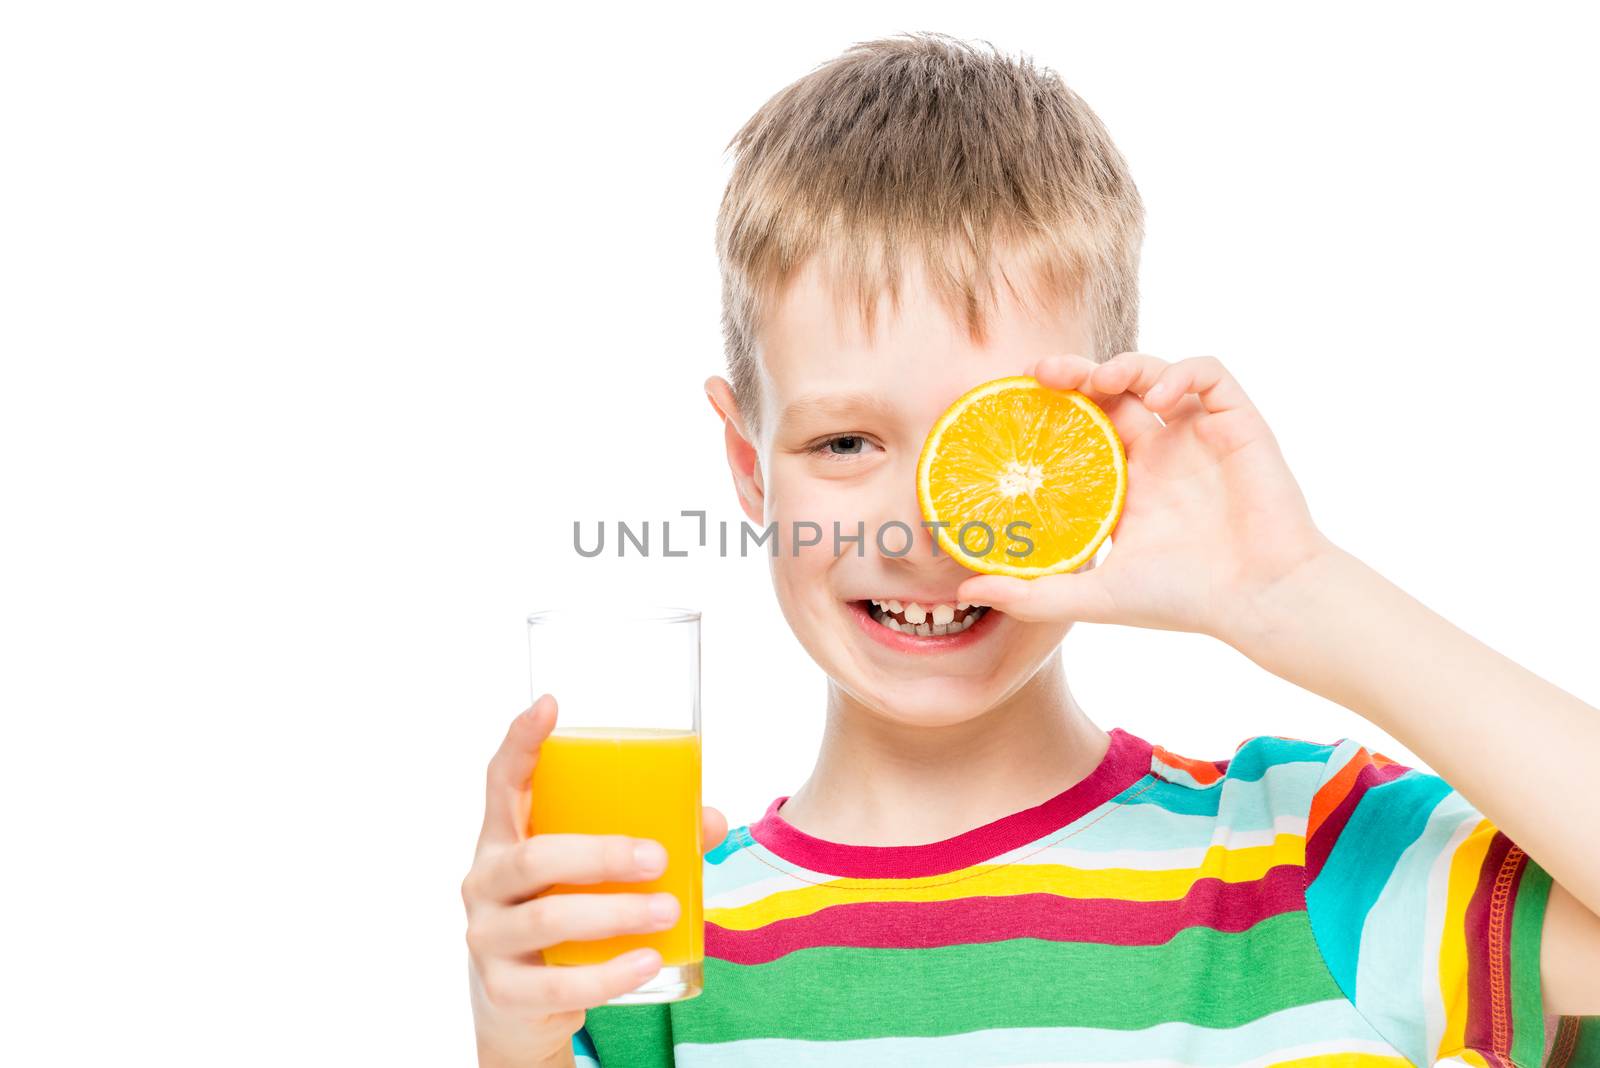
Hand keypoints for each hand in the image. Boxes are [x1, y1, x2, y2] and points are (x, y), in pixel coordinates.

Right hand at [463, 694, 728, 1066]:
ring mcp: (488, 936)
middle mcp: (485, 880)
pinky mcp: (504, 989)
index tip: (550, 704)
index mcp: (505, 836)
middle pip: (534, 857)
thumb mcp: (592, 873)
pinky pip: (555, 985)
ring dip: (614, 913)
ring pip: (546, 920)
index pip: (502, 781)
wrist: (523, 1004)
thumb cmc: (566, 910)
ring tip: (669, 911)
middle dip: (600, 854)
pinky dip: (607, 975)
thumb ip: (648, 841)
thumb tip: (710, 822)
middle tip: (658, 858)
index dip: (521, 742)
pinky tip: (648, 963)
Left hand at [955, 352, 1339, 647]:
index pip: (1081, 428)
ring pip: (1154, 371)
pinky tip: (1161, 398)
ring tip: (1099, 381)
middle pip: (1110, 391)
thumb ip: (1032, 594)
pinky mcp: (1237, 422)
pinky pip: (1208, 373)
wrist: (1260, 600)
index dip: (1050, 409)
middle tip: (1040, 373)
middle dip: (1075, 373)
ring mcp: (1198, 435)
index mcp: (1126, 482)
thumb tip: (967, 590)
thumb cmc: (1184, 600)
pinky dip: (1180, 372)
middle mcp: (1160, 452)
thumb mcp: (1094, 596)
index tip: (1012, 401)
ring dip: (1123, 364)